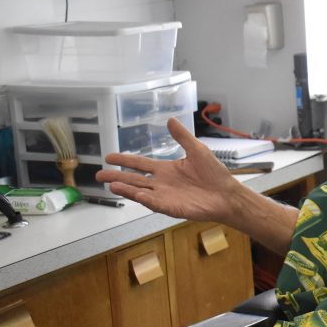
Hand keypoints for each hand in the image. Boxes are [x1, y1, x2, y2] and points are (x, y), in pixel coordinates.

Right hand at [96, 118, 243, 222]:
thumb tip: (170, 120)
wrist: (227, 194)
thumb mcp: (197, 150)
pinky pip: (156, 203)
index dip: (125, 160)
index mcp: (166, 169)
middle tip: (99, 175)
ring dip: (127, 189)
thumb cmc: (214, 174)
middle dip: (117, 177)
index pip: (140, 164)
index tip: (108, 156)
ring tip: (112, 185)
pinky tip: (137, 196)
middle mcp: (162, 183)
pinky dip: (146, 200)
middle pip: (134, 180)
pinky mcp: (173, 207)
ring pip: (141, 192)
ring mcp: (166, 196)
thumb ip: (182, 137)